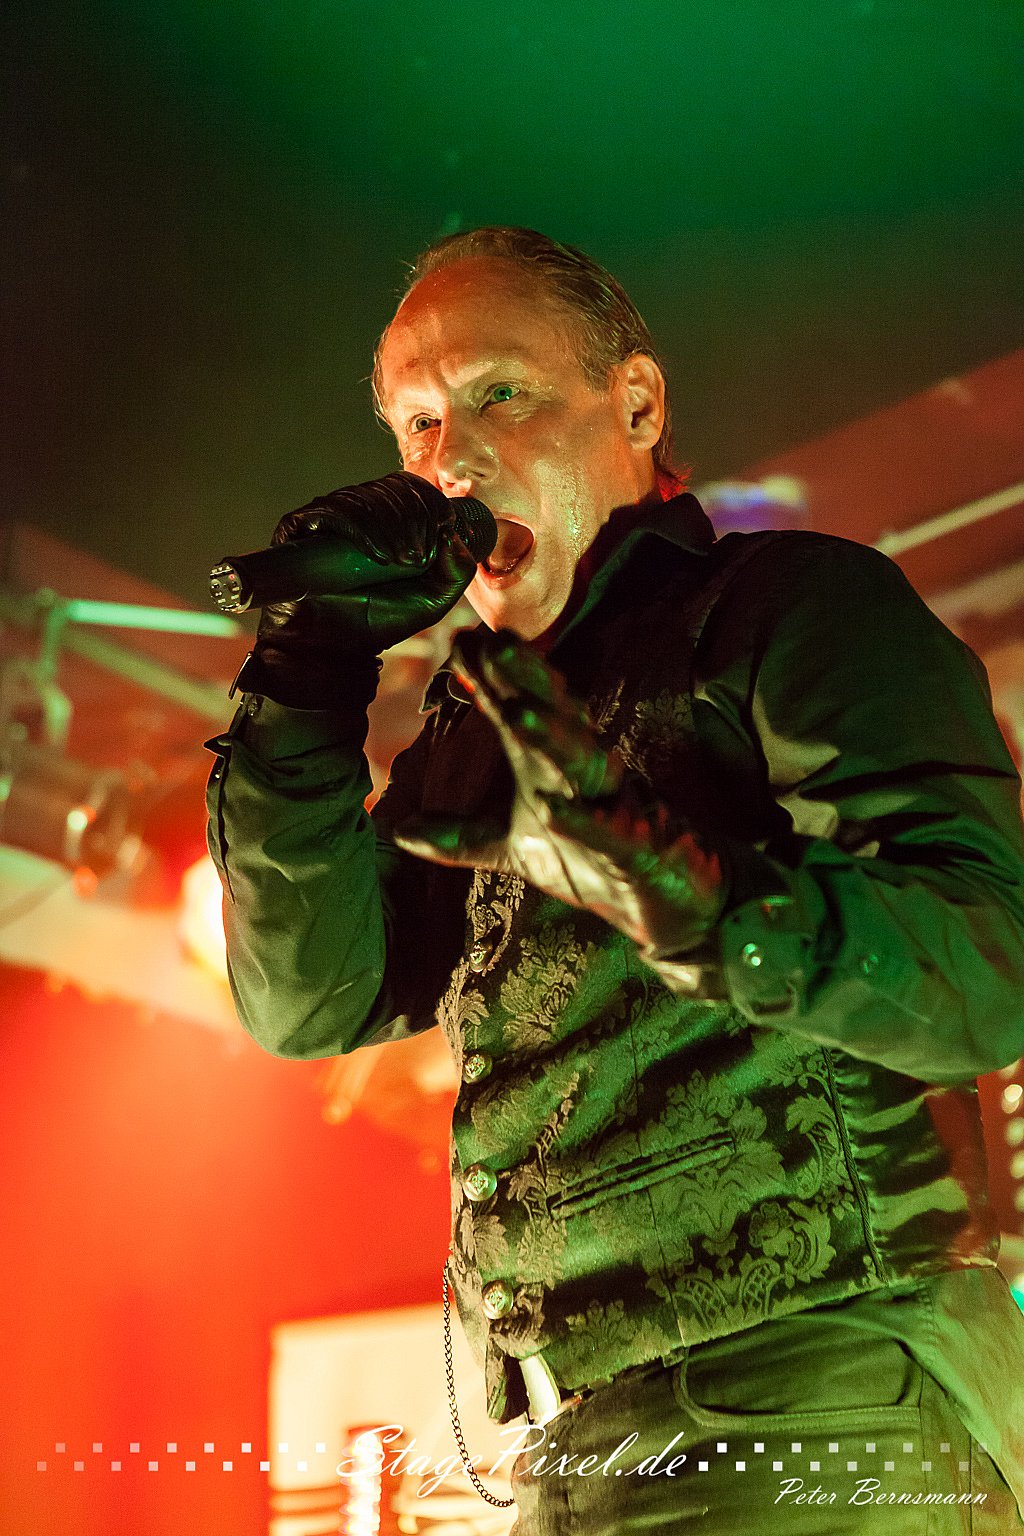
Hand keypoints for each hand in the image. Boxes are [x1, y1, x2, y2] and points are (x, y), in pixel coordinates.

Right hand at [240, 472, 477, 708]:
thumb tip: (457, 538)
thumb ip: (456, 573)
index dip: (433, 506)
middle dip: (415, 517)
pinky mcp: (300, 526)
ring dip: (392, 526)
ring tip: (401, 561)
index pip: (412, 490)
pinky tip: (377, 555)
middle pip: (392, 489)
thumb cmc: (377, 622)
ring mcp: (328, 518)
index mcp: (388, 522)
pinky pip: (334, 511)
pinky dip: (362, 528)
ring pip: (366, 497)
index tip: (444, 535)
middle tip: (421, 556)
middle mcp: (358, 514)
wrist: (332, 650)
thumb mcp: (431, 601)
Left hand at [393, 629, 728, 957]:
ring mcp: (619, 808)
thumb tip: (398, 831)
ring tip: (517, 714)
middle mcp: (589, 776)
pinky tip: (555, 810)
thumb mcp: (517, 850)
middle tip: (493, 644)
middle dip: (527, 683)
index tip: (462, 642)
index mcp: (557, 769)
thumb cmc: (592, 863)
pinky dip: (585, 822)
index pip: (525, 713)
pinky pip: (614, 833)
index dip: (495, 680)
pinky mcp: (642, 852)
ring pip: (585, 765)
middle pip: (556, 720)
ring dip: (553, 738)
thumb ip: (461, 837)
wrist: (671, 905)